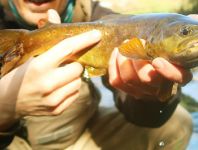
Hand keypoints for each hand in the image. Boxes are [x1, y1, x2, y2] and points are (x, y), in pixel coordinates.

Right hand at [0, 10, 100, 130]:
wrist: (8, 102)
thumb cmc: (21, 75)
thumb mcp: (31, 55)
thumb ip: (47, 36)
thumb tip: (53, 12)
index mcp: (40, 66)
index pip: (67, 48)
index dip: (84, 40)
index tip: (96, 35)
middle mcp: (48, 84)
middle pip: (78, 68)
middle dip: (74, 64)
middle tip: (65, 65)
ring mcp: (53, 99)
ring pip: (79, 82)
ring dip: (73, 78)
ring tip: (61, 78)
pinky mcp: (57, 110)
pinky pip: (75, 94)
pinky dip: (71, 89)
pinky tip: (60, 88)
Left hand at [108, 14, 197, 101]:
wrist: (155, 79)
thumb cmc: (167, 59)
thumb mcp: (176, 50)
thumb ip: (183, 36)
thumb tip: (194, 19)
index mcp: (178, 76)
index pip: (178, 78)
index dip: (168, 71)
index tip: (157, 60)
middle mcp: (160, 87)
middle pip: (147, 79)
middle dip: (137, 58)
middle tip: (134, 42)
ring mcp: (143, 92)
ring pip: (129, 79)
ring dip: (123, 59)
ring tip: (124, 45)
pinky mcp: (129, 91)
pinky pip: (116, 81)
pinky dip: (113, 65)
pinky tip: (116, 53)